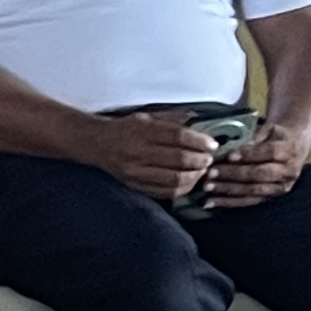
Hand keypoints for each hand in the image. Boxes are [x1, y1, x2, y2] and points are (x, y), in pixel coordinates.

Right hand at [89, 112, 221, 204]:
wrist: (97, 144)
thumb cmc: (126, 128)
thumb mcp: (147, 117)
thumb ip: (173, 121)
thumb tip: (201, 124)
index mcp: (141, 131)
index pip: (178, 137)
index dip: (199, 142)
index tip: (213, 144)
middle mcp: (137, 152)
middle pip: (179, 160)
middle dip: (201, 160)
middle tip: (210, 159)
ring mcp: (136, 172)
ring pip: (174, 180)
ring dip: (195, 177)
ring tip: (202, 171)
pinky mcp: (135, 186)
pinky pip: (165, 192)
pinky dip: (183, 189)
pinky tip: (190, 182)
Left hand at [196, 130, 306, 209]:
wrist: (294, 146)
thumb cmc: (275, 135)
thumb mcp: (269, 129)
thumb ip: (254, 137)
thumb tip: (232, 146)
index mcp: (289, 150)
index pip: (270, 152)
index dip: (249, 154)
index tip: (229, 156)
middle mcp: (288, 171)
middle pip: (260, 174)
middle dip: (234, 174)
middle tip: (211, 173)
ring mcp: (281, 186)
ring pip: (254, 190)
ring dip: (229, 190)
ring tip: (208, 187)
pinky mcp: (272, 197)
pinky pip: (250, 201)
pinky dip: (230, 202)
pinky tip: (212, 202)